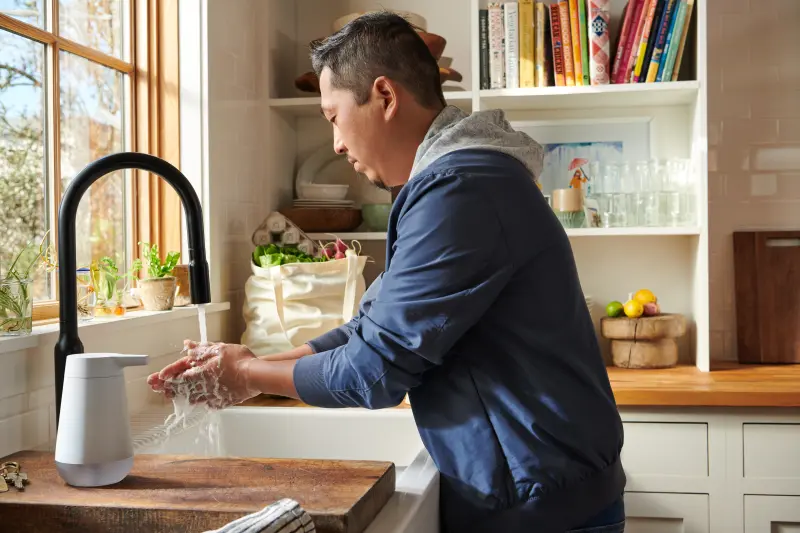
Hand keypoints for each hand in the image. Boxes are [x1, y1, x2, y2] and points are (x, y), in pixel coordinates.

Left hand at [147, 340, 262, 408]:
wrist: (256, 377)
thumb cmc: (239, 361)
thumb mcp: (218, 349)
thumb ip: (200, 349)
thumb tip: (187, 345)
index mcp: (199, 372)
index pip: (176, 374)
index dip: (164, 375)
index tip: (154, 379)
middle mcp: (202, 386)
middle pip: (180, 388)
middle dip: (167, 387)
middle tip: (157, 389)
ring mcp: (211, 396)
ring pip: (191, 398)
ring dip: (180, 395)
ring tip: (172, 395)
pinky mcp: (220, 401)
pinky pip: (206, 402)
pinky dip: (199, 400)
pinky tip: (198, 399)